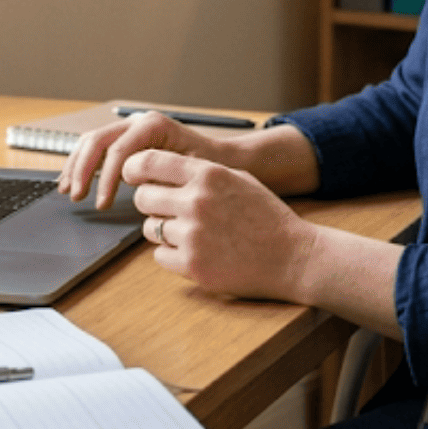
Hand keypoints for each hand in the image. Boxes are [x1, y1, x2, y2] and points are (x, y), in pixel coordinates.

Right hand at [58, 111, 226, 209]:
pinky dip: (82, 163)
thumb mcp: (186, 172)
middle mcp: (138, 121)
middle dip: (83, 170)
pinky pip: (97, 147)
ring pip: (92, 141)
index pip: (118, 150)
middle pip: (98, 140)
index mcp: (152, 125)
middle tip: (77, 197)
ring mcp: (130, 128)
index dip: (105, 179)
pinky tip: (72, 180)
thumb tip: (133, 186)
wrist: (219, 158)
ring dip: (76, 165)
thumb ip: (159, 176)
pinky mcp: (126, 139)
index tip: (102, 204)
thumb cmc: (207, 166)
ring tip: (68, 191)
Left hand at [125, 149, 318, 301]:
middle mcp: (196, 202)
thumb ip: (200, 171)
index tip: (134, 177)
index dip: (135, 169)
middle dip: (151, 203)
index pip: (149, 162)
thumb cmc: (267, 216)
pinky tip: (198, 252)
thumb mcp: (238, 179)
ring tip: (191, 233)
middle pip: (143, 198)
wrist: (293, 257)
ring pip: (150, 229)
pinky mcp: (192, 266)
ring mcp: (192, 235)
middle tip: (169, 210)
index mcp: (208, 174)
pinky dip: (173, 256)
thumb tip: (160, 169)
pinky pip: (159, 256)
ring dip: (164, 231)